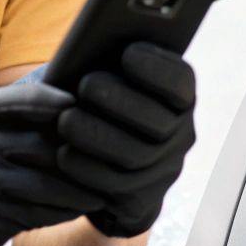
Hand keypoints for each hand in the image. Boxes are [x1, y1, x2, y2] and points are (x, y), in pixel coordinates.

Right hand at [0, 82, 100, 245]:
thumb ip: (17, 113)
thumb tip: (79, 100)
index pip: (30, 99)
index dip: (66, 104)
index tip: (98, 109)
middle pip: (43, 144)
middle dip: (84, 153)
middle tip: (119, 154)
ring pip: (45, 183)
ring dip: (81, 189)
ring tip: (107, 187)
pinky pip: (35, 211)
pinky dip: (63, 210)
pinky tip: (82, 207)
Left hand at [60, 42, 197, 237]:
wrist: (107, 164)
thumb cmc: (103, 106)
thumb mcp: (112, 82)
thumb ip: (108, 64)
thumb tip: (88, 47)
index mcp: (178, 97)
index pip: (180, 81)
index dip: (158, 68)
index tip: (128, 52)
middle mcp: (181, 133)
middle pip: (159, 120)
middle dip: (121, 100)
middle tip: (87, 84)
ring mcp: (165, 168)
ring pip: (137, 155)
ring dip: (99, 136)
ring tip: (66, 120)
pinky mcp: (143, 197)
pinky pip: (117, 186)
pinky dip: (88, 169)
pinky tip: (64, 154)